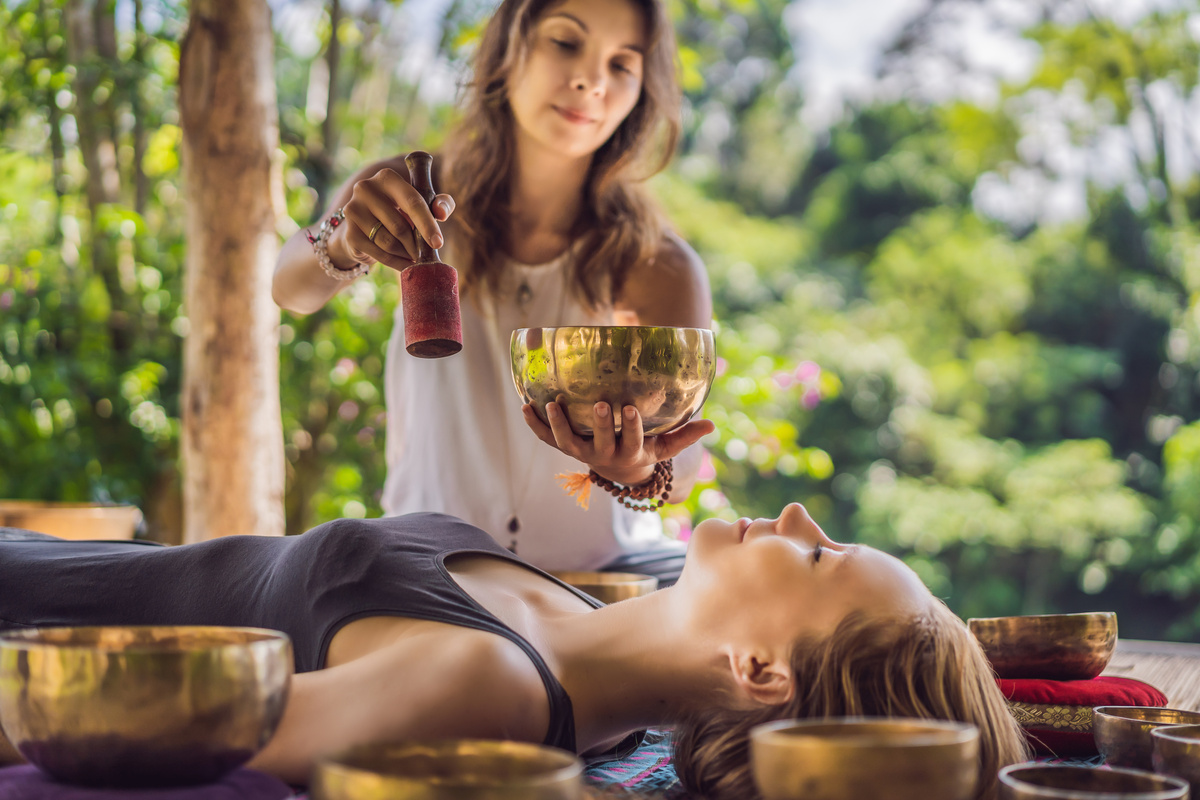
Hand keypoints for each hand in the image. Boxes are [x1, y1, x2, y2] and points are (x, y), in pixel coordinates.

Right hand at [331, 166, 455, 271]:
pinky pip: (379, 254)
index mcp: (387, 177)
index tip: (438, 243)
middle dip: (416, 244)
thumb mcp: (423, 204)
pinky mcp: (349, 233)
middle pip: (400, 226)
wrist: (367, 227)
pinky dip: (395, 262)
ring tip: (412, 255)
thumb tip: (442, 213)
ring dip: (406, 253)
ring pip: (389, 242)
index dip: (427, 224)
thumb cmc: (402, 212)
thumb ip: (440, 203)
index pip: (412, 202)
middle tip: (424, 253)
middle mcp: (365, 189)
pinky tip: (403, 263)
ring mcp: (353, 210)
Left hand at [522, 401, 714, 485]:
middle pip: (600, 443)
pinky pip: (546, 438)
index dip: (630, 427)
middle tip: (601, 404)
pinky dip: (535, 425)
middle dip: (600, 425)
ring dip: (559, 425)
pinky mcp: (566, 447)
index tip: (629, 407)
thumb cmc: (645, 451)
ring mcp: (582, 453)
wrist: (619, 472)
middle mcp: (604, 456)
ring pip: (567, 444)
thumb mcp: (665, 447)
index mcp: (630, 455)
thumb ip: (685, 436)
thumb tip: (711, 425)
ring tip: (552, 404)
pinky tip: (525, 406)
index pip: (632, 442)